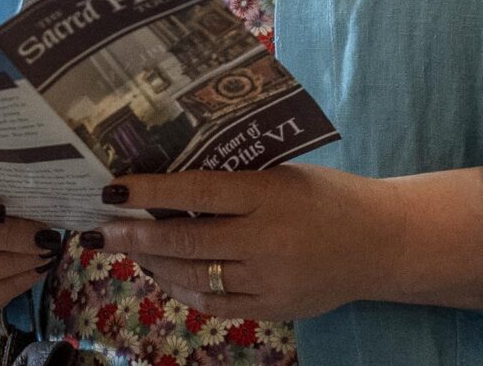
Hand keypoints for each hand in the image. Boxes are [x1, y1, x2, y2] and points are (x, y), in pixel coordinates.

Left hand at [89, 165, 482, 321]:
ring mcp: (268, 280)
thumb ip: (233, 180)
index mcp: (268, 194)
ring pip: (193, 276)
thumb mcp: (281, 174)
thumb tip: (169, 181)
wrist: (381, 242)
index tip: (112, 188)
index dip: (149, 191)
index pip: (196, 192)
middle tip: (101, 228)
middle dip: (136, 234)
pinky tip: (165, 275)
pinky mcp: (273, 309)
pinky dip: (183, 290)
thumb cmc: (326, 195)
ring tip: (130, 247)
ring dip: (154, 263)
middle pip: (186, 241)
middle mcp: (264, 240)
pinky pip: (215, 304)